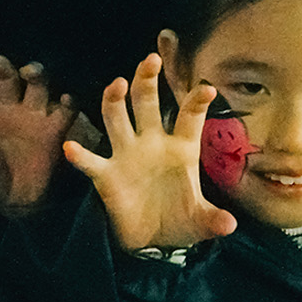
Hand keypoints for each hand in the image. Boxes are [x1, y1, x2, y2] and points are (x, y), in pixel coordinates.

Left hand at [0, 57, 77, 217]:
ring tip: (28, 72)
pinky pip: (65, 110)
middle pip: (5, 75)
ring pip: (37, 82)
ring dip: (34, 73)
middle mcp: (8, 105)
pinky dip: (68, 103)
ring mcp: (34, 113)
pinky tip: (65, 100)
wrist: (18, 201)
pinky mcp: (56, 128)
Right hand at [63, 55, 238, 252]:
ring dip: (115, 101)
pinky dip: (80, 155)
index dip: (197, 101)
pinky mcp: (107, 175)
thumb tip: (230, 226)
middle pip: (147, 104)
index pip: (189, 117)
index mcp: (181, 148)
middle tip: (151, 60)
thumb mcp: (200, 221)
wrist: (152, 242)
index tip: (208, 89)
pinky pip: (91, 161)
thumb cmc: (179, 220)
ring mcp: (127, 156)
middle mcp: (152, 143)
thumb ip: (213, 220)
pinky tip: (71, 148)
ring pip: (117, 119)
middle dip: (147, 81)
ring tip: (118, 84)